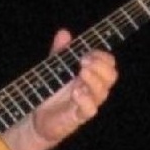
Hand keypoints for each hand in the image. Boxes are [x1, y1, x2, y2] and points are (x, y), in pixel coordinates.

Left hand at [30, 28, 117, 144]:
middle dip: (100, 66)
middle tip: (83, 61)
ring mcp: (87, 103)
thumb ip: (60, 51)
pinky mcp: (78, 116)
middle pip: (111, 76)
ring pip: (102, 92)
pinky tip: (76, 92)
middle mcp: (93, 88)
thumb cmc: (51, 92)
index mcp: (91, 74)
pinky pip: (90, 110)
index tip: (86, 52)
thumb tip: (64, 32)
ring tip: (80, 73)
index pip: (108, 63)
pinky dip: (85, 100)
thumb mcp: (54, 68)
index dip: (101, 56)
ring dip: (93, 80)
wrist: (37, 117)